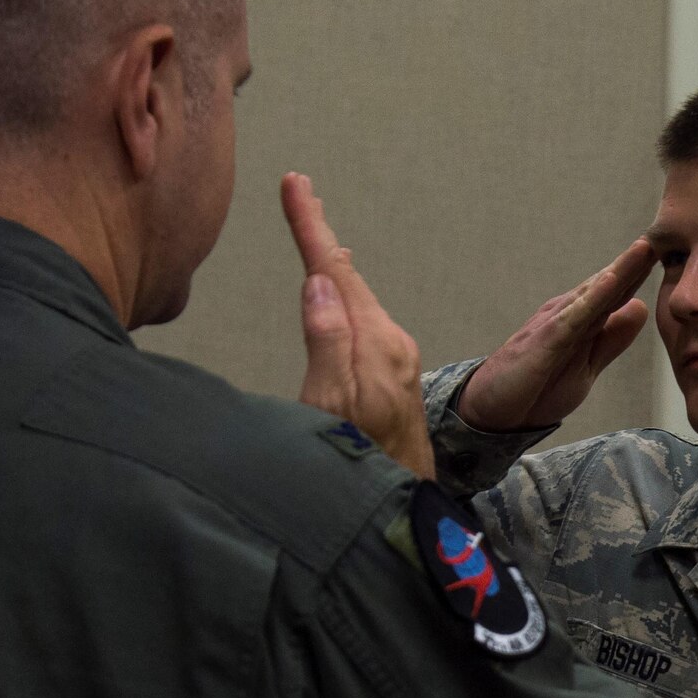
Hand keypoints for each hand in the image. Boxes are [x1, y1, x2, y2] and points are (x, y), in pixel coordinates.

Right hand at [282, 172, 435, 478]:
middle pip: (347, 277)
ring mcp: (395, 363)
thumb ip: (327, 344)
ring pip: (355, 298)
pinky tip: (337, 291)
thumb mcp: (332, 406)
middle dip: (320, 234)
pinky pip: (360, 320)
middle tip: (299, 190)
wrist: (402, 514)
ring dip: (332, 263)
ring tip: (314, 228)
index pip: (335, 271)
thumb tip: (319, 284)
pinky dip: (343, 294)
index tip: (295, 183)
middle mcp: (391, 345)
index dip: (311, 226)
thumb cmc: (360, 465)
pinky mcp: (391, 380)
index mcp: (376, 343)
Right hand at [456, 239, 654, 431]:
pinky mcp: (543, 343)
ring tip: (643, 248)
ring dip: (618, 271)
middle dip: (636, 261)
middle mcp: (568, 314)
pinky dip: (591, 300)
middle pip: (608, 285)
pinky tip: (609, 283)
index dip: (642, 274)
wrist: (492, 410)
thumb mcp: (586, 367)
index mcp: (581, 321)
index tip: (673, 252)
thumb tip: (640, 308)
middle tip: (665, 235)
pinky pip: (571, 319)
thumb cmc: (536, 387)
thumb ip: (611, 340)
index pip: (617, 293)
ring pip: (593, 295)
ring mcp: (554, 326)